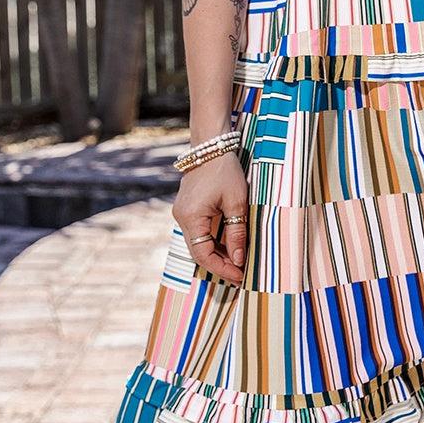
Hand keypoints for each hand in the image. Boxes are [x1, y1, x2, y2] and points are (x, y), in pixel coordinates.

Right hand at [172, 152, 248, 284]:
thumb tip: (238, 260)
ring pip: (198, 243)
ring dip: (217, 254)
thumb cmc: (225, 171)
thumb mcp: (236, 202)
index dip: (221, 268)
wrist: (211, 147)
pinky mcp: (188, 209)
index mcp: (191, 217)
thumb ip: (236, 232)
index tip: (240, 275)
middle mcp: (181, 218)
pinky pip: (199, 232)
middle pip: (198, 252)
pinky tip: (229, 245)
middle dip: (220, 264)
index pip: (202, 255)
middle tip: (241, 274)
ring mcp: (182, 213)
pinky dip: (213, 242)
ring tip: (238, 262)